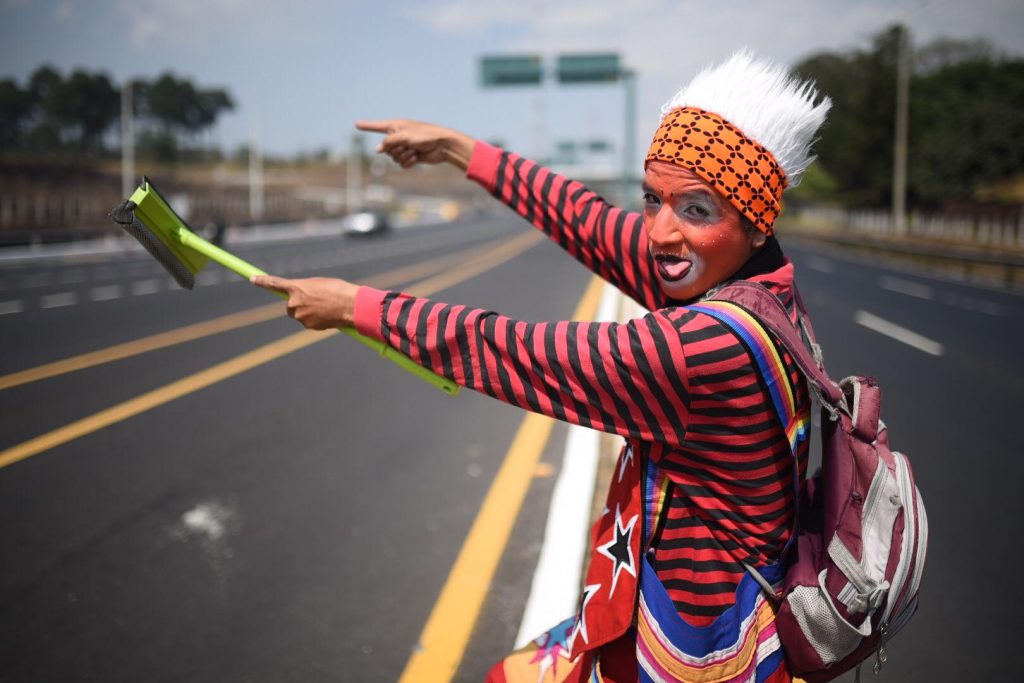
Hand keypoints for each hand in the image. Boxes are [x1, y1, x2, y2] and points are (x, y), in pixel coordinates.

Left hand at [250, 275, 358, 329]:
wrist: (350, 305)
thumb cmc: (338, 290)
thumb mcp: (319, 284)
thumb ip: (305, 290)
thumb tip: (302, 300)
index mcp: (296, 287)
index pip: (274, 283)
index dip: (262, 281)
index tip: (252, 279)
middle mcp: (294, 303)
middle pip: (290, 306)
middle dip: (299, 304)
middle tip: (315, 301)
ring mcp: (300, 316)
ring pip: (300, 315)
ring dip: (309, 312)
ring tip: (326, 307)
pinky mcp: (308, 326)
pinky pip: (308, 323)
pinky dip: (316, 320)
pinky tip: (328, 315)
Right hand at [355, 119, 474, 170]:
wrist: (443, 145)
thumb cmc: (425, 135)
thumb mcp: (404, 136)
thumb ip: (388, 142)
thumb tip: (377, 150)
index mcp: (396, 126)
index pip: (377, 126)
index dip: (367, 126)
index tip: (356, 124)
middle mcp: (398, 136)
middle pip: (386, 148)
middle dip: (395, 149)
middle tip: (408, 145)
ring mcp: (404, 147)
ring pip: (393, 158)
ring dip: (403, 156)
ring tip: (414, 151)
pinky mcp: (411, 157)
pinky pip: (401, 164)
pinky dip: (408, 162)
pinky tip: (416, 158)